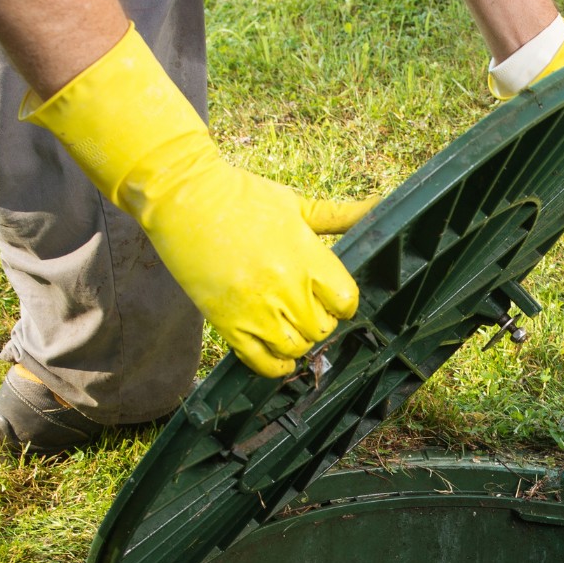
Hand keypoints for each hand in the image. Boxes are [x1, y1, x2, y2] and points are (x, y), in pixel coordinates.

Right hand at [23, 26, 374, 376]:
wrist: (183, 196)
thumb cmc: (242, 196)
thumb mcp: (296, 203)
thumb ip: (339, 215)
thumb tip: (380, 207)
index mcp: (307, 255)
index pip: (346, 300)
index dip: (342, 303)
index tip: (332, 297)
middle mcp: (285, 285)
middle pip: (322, 327)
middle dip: (320, 321)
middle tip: (308, 309)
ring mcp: (255, 306)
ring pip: (296, 348)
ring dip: (299, 342)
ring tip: (291, 326)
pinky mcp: (226, 321)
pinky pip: (260, 362)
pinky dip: (275, 366)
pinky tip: (279, 356)